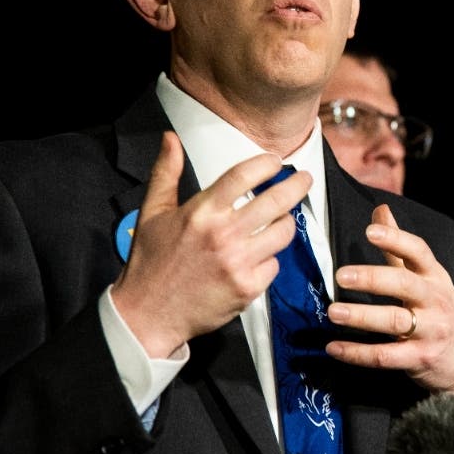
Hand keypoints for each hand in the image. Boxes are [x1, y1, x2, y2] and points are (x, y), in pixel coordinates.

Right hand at [110, 131, 311, 357]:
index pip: (243, 176)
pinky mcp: (248, 288)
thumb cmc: (151, 261)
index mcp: (201, 212)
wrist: (147, 315)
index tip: (276, 161)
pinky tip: (258, 258)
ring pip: (283, 232)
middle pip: (276, 201)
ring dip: (286, 223)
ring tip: (281, 220)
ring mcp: (239, 262)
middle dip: (297, 185)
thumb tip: (171, 138)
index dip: (266, 164)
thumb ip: (166, 173)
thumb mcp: (153, 212)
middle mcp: (223, 234)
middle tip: (306, 179)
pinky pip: (274, 265)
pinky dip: (270, 260)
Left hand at [325, 204, 453, 398]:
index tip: (370, 231)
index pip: (419, 252)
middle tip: (341, 275)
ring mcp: (430, 331)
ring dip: (362, 316)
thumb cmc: (442, 313)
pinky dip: (357, 353)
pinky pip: (386, 356)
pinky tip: (333, 347)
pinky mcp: (420, 359)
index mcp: (435, 277)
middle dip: (373, 278)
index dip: (396, 240)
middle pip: (405, 285)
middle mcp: (435, 301)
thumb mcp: (429, 279)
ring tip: (333, 312)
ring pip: (394, 321)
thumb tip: (381, 210)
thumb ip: (400, 248)